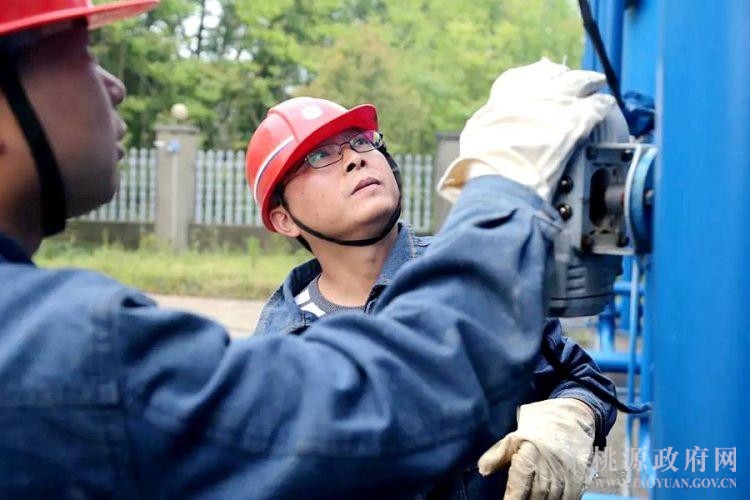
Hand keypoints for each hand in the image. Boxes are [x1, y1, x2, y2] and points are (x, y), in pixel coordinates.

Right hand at [438, 58, 618, 201]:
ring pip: (583, 82)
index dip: (544, 74)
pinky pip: (599, 104)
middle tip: (577, 83)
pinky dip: (604, 105)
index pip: (531, 74)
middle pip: (559, 74)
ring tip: (597, 87)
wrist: (502, 177)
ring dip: (591, 84)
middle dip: (569, 78)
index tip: (550, 75)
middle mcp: (534, 90)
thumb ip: (492, 118)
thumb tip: (494, 119)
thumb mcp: (479, 131)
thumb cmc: (484, 161)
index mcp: (508, 91)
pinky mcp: (578, 120)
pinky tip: (608, 106)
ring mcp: (558, 102)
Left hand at [477, 398, 595, 498]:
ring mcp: (566, 473)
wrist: (571, 417)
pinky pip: (570, 496)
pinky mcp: (578, 477)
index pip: (519, 485)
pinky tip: (550, 499)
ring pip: (552, 498)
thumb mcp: (514, 436)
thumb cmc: (538, 427)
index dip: (513, 497)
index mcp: (530, 456)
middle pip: (536, 495)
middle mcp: (549, 467)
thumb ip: (498, 455)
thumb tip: (482, 470)